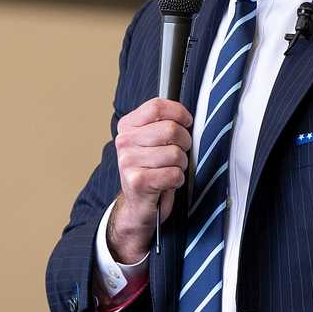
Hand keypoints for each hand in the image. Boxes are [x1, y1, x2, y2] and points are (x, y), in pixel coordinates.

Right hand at [108, 98, 192, 262]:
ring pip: (175, 153)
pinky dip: (177, 180)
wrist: (138, 205)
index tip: (186, 122)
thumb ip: (164, 123)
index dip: (179, 113)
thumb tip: (187, 116)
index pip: (157, 106)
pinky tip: (168, 182)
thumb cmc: (151, 170)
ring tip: (171, 169)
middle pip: (170, 129)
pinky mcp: (137, 181)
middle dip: (184, 143)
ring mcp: (128, 161)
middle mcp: (124, 142)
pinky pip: (173, 174)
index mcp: (127, 126)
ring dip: (180, 164)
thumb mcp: (153, 142)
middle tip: (179, 153)